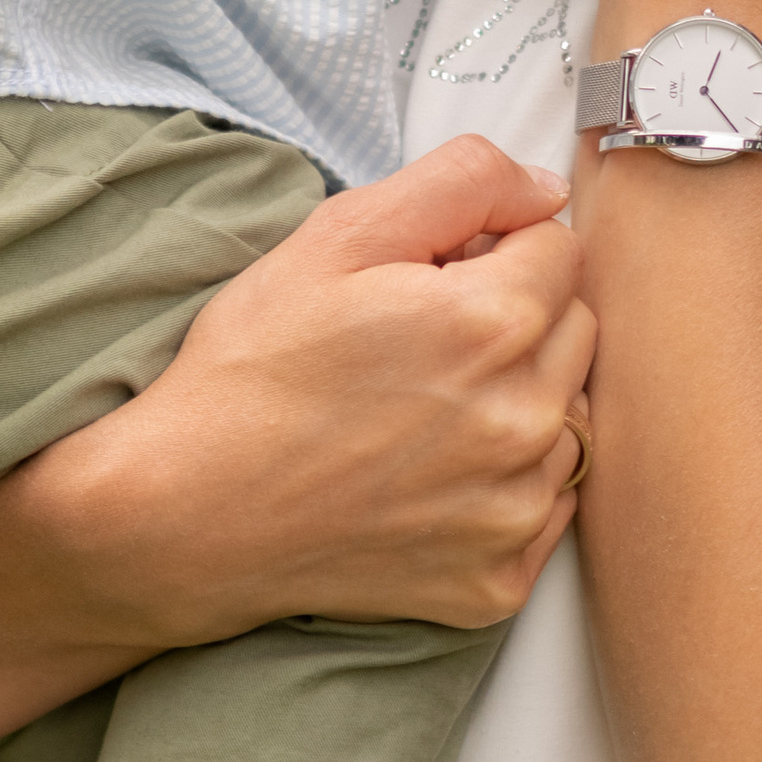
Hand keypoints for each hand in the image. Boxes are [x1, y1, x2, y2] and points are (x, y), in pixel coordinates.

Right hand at [35, 134, 595, 643]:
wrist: (187, 511)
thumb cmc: (253, 370)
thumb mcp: (336, 237)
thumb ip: (460, 183)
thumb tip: (546, 189)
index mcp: (492, 324)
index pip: (557, 249)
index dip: (489, 249)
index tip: (428, 278)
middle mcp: (523, 421)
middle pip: (575, 331)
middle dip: (515, 318)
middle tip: (417, 341)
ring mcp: (514, 509)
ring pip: (568, 418)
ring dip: (517, 402)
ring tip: (418, 411)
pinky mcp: (498, 578)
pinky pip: (544, 507)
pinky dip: (502, 486)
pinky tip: (426, 475)